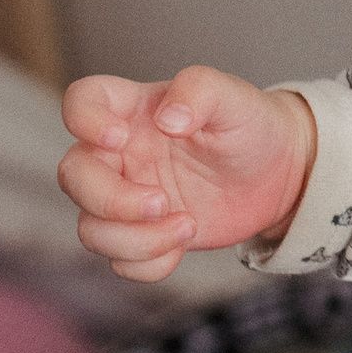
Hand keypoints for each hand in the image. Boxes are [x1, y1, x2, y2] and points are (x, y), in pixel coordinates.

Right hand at [59, 65, 316, 282]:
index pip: (80, 101)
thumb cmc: (250, 125)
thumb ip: (200, 90)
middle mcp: (120, 154)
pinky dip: (148, 262)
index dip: (83, 119)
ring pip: (90, 228)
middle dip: (110, 199)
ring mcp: (127, 196)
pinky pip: (120, 261)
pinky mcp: (142, 233)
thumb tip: (169, 118)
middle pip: (73, 176)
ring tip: (189, 226)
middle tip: (161, 202)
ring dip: (134, 239)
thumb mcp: (235, 98)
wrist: (278, 174)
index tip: (119, 137)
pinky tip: (185, 242)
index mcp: (134, 110)